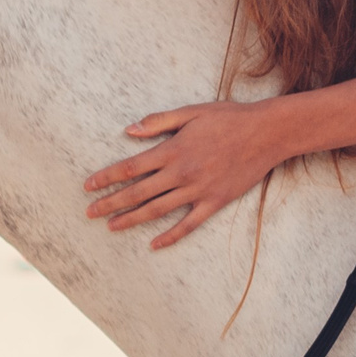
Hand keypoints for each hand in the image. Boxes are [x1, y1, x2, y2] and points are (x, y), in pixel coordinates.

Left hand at [84, 99, 296, 248]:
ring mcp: (198, 191)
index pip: (130, 168)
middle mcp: (181, 173)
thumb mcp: (191, 112)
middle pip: (137, 193)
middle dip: (110, 203)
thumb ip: (159, 123)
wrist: (266, 134)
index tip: (88, 186)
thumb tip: (129, 130)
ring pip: (157, 210)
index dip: (107, 178)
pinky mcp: (214, 202)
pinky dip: (170, 236)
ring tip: (112, 227)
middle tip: (89, 213)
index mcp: (172, 150)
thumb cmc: (229, 118)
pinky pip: (188, 224)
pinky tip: (154, 244)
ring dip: (132, 220)